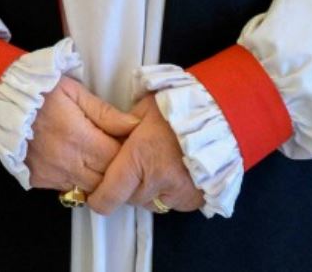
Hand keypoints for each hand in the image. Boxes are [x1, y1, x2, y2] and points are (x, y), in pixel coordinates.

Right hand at [23, 76, 139, 194]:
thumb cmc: (38, 90)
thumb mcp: (74, 92)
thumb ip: (106, 113)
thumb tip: (135, 126)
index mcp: (79, 137)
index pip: (118, 159)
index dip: (129, 154)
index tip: (131, 145)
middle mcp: (68, 162)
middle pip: (107, 180)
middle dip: (118, 170)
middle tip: (119, 155)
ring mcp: (52, 175)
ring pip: (89, 189)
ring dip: (99, 178)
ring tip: (99, 159)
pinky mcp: (39, 180)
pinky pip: (68, 189)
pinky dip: (78, 180)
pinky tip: (77, 164)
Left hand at [86, 95, 204, 214]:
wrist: (217, 115)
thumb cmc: (175, 107)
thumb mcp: (139, 112)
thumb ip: (119, 132)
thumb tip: (104, 145)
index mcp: (139, 158)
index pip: (109, 196)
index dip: (98, 199)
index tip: (94, 196)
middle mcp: (158, 181)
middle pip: (130, 198)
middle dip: (127, 186)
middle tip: (135, 166)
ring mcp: (178, 193)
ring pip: (150, 203)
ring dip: (148, 191)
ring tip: (156, 166)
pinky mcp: (194, 200)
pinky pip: (171, 204)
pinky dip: (168, 194)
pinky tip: (172, 173)